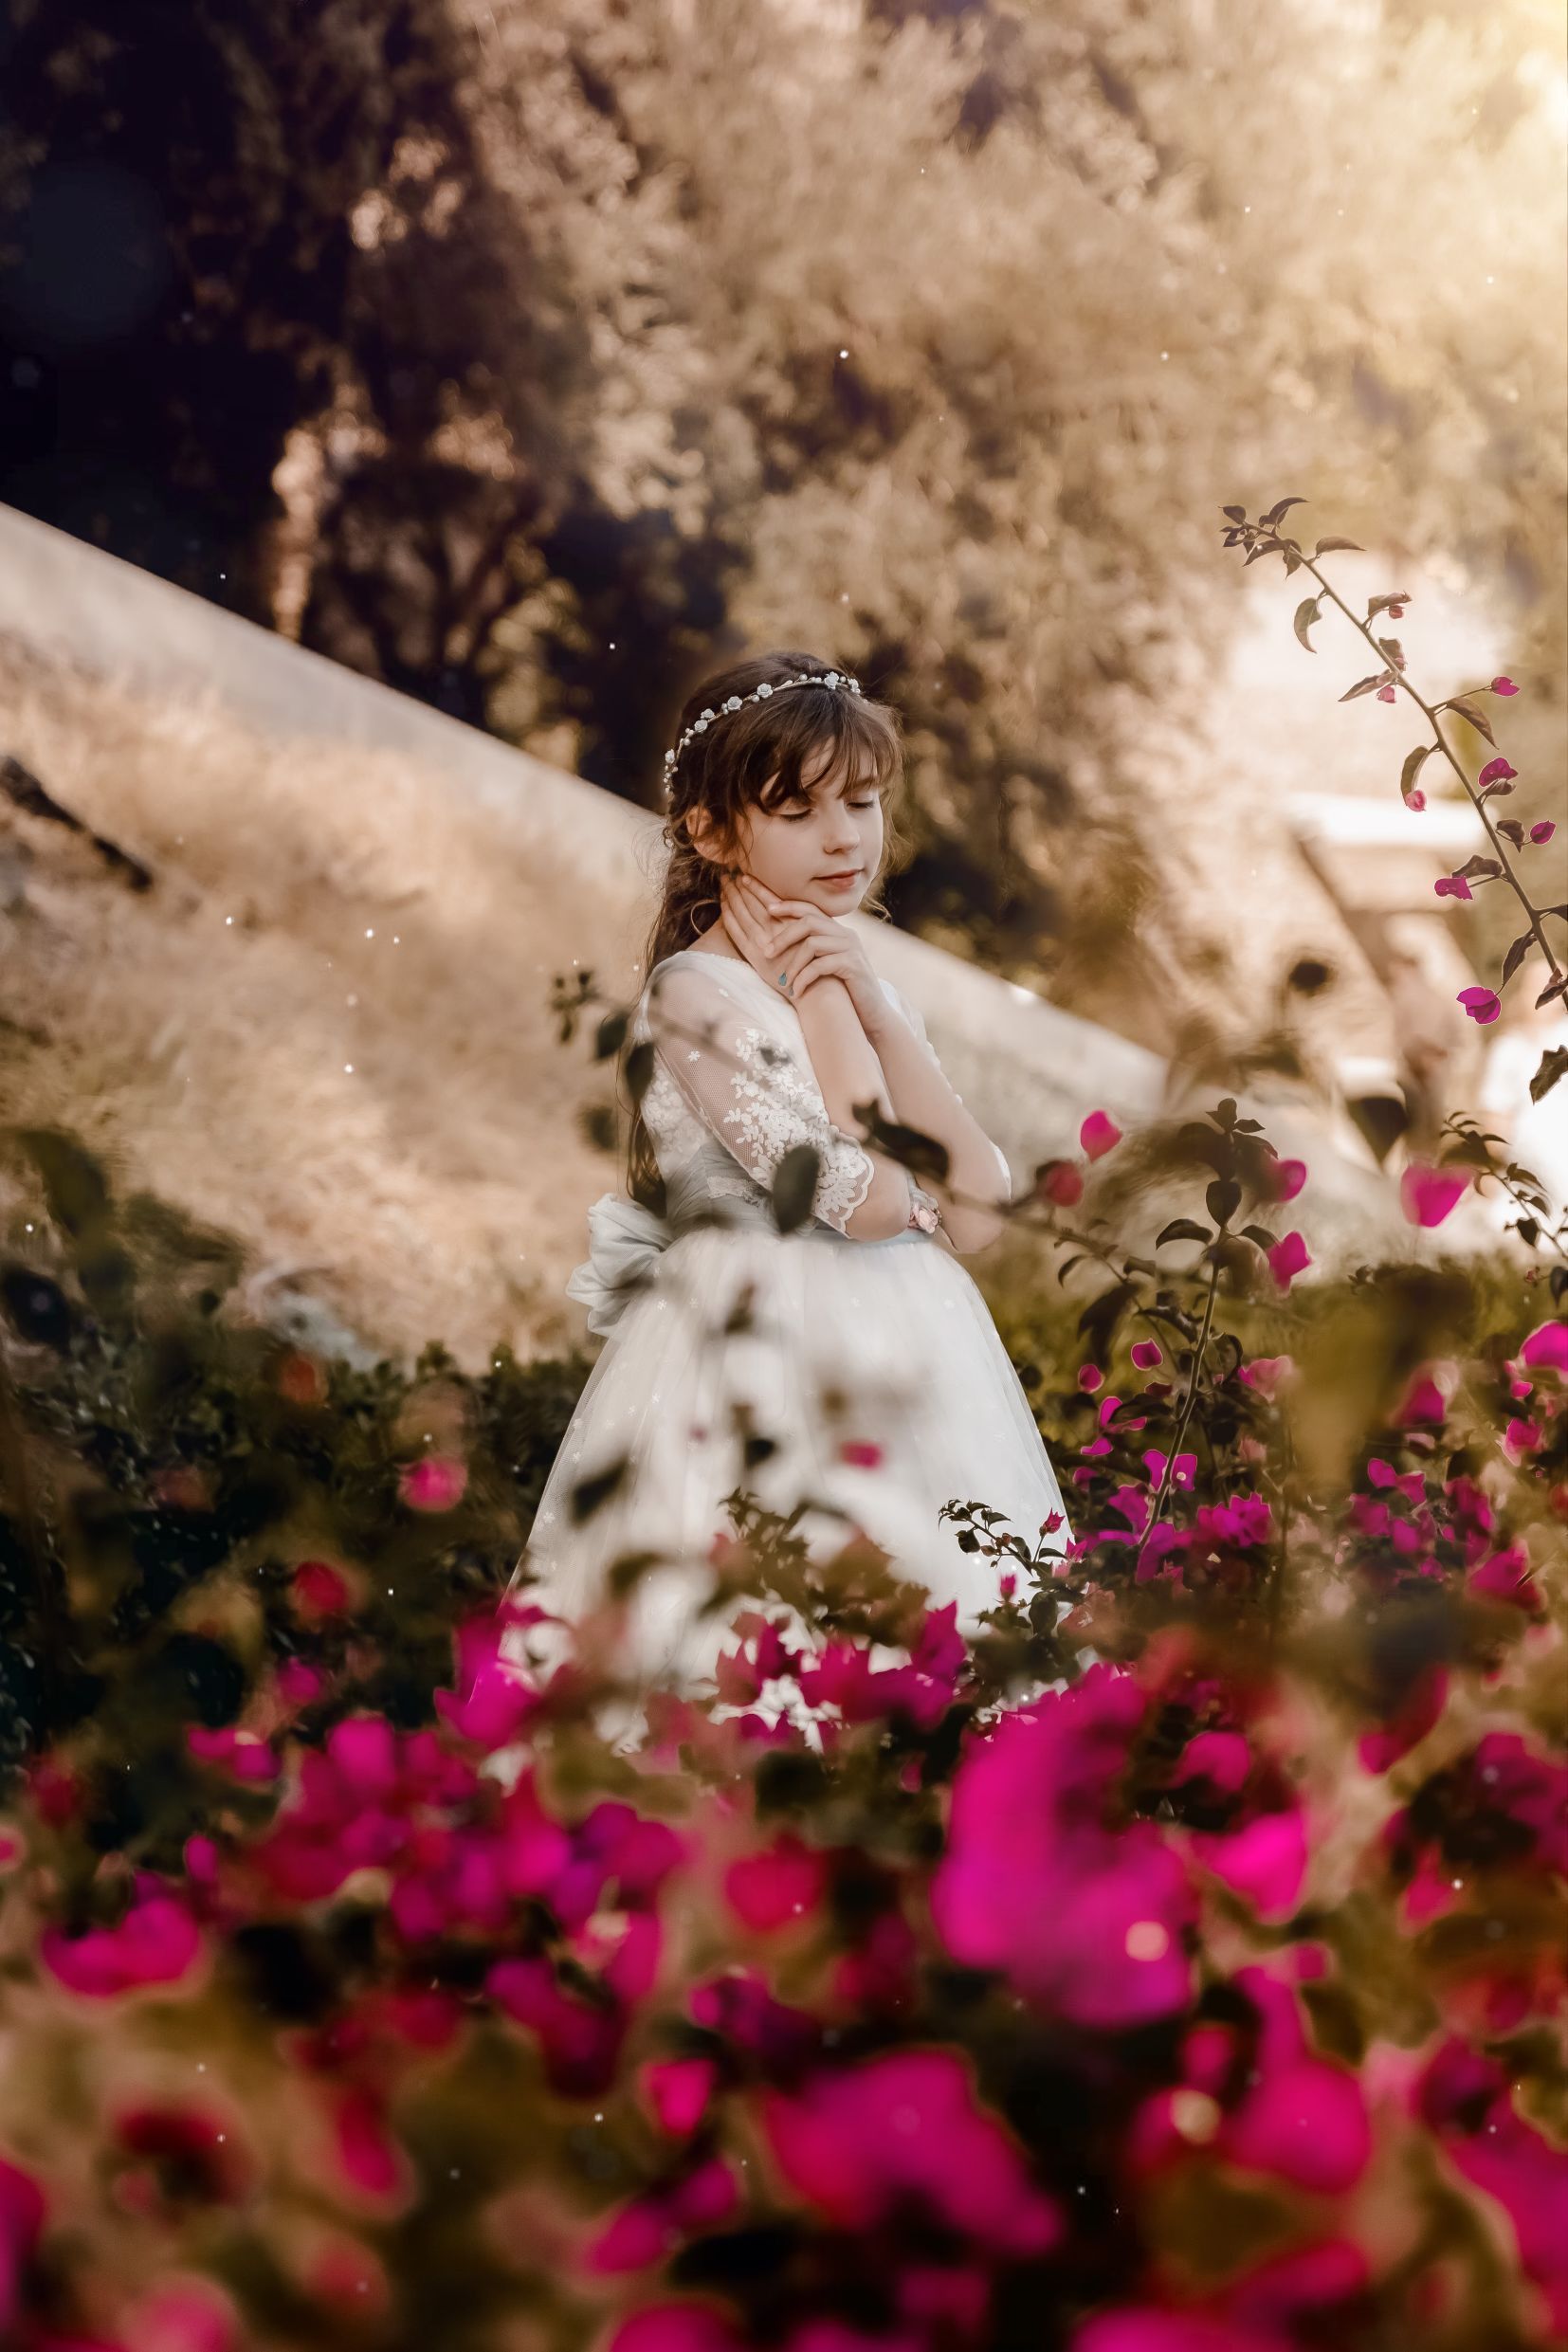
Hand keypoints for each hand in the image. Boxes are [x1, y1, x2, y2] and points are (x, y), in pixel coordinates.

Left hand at [719, 872, 890, 1040]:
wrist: (873, 1013)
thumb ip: (813, 952)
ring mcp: (851, 949)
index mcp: (838, 932)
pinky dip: (804, 979)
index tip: (767, 908)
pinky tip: (796, 992)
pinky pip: (820, 966)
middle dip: (783, 936)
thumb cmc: (844, 992)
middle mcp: (846, 935)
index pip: (811, 909)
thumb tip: (779, 942)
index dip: (788, 906)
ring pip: (812, 943)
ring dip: (792, 964)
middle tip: (767, 953)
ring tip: (783, 982)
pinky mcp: (854, 966)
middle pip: (809, 922)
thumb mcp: (828, 965)